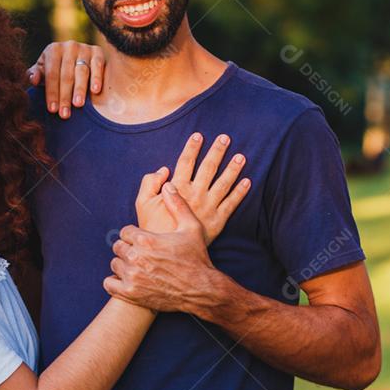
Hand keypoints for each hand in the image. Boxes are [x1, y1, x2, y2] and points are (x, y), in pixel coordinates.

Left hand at [27, 41, 105, 118]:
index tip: (52, 110)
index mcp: (53, 50)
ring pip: (81, 72)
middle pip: (66, 75)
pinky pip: (98, 65)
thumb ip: (35, 74)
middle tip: (64, 113)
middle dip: (64, 96)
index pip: (51, 74)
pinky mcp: (98, 51)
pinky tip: (95, 91)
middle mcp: (69, 46)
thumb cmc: (56, 68)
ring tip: (78, 104)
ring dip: (79, 89)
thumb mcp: (43, 69)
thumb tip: (34, 80)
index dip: (51, 92)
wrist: (78, 55)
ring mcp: (84, 48)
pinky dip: (97, 78)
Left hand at [106, 184, 222, 313]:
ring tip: (137, 266)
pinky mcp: (132, 294)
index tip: (142, 240)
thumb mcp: (191, 228)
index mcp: (146, 239)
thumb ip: (177, 204)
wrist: (201, 291)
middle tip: (141, 253)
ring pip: (114, 264)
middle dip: (128, 248)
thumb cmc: (197, 258)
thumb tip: (168, 185)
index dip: (134, 235)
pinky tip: (127, 280)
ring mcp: (133, 277)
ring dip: (123, 264)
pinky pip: (110, 284)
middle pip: (118, 247)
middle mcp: (136, 257)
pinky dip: (115, 282)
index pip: (125, 231)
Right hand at [136, 133, 250, 243]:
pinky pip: (232, 204)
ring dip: (233, 168)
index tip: (199, 135)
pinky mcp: (218, 221)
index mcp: (178, 188)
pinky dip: (241, 192)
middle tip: (225, 138)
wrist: (167, 254)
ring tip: (241, 156)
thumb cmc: (153, 228)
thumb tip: (164, 169)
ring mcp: (209, 207)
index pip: (186, 161)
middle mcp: (195, 194)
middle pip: (208, 167)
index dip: (192, 147)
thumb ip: (149, 183)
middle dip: (217, 151)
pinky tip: (248, 181)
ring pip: (224, 183)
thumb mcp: (141, 204)